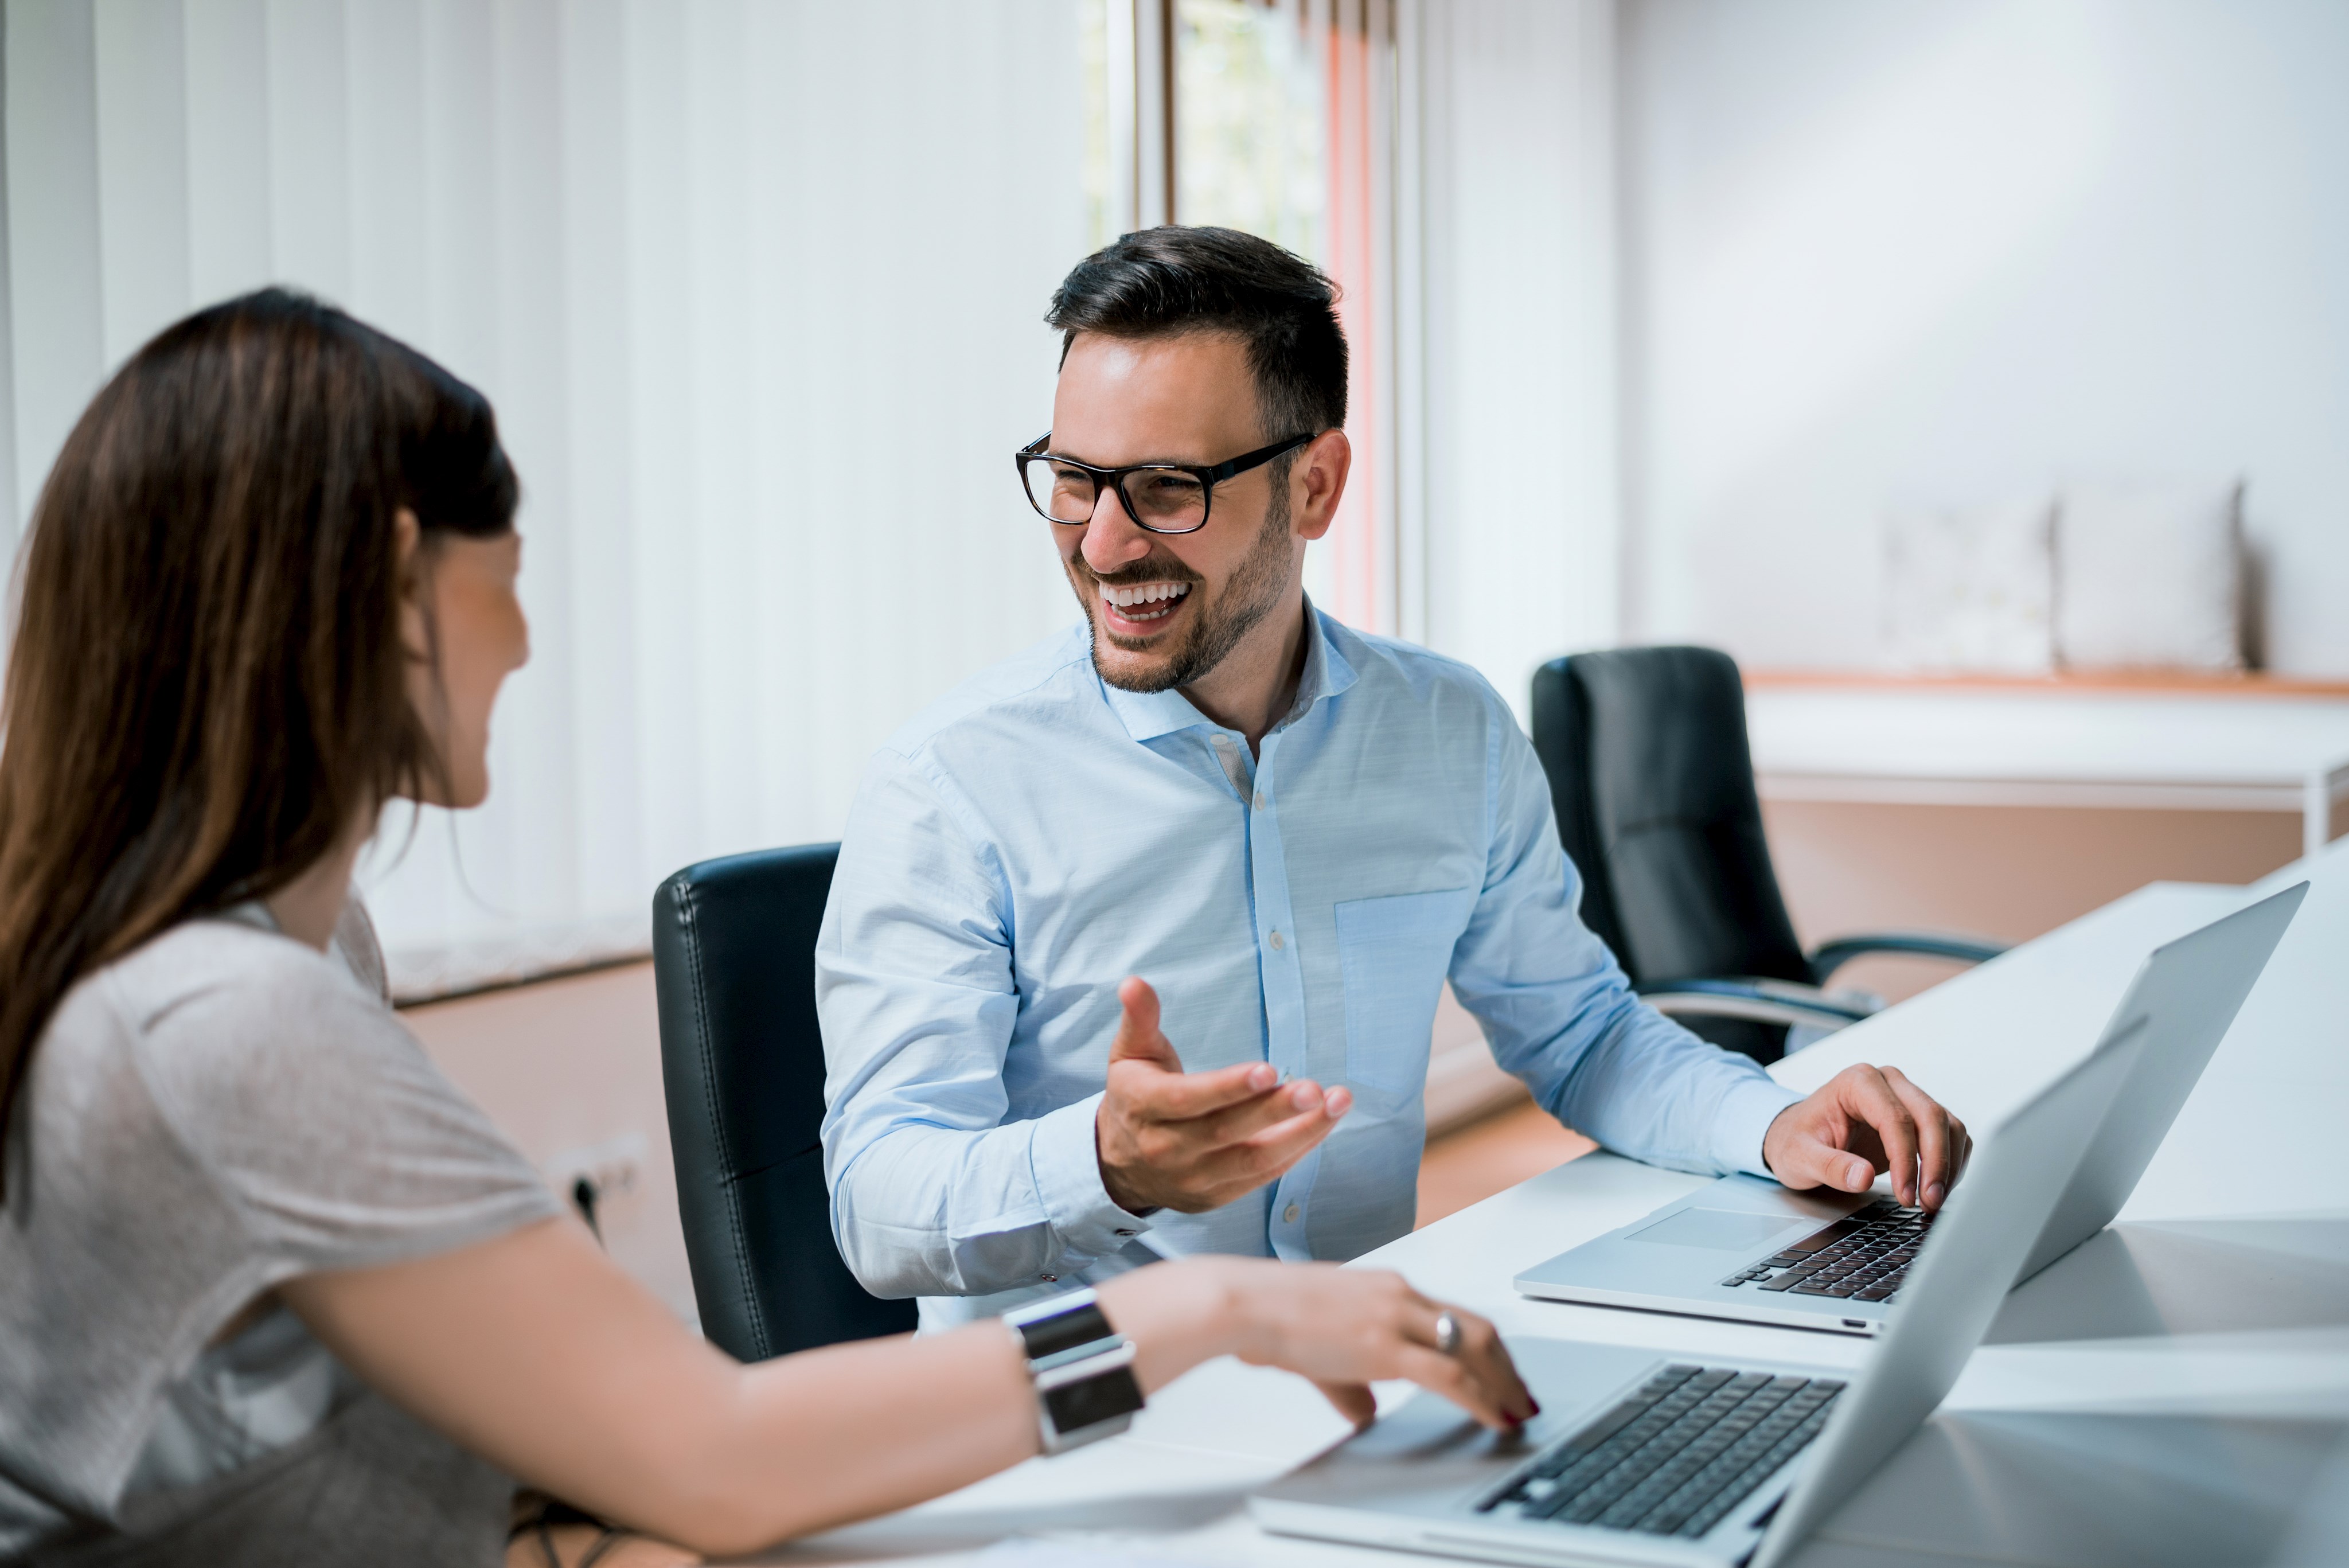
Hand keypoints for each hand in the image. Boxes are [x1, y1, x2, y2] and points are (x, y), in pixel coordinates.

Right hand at [1096, 977, 1349, 1213]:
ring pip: (1253, 1160)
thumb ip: (1140, 1018)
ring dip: (1301, 1134)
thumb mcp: (1130, 1054)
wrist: (1120, 1164)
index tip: (1268, 1070)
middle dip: (1274, 1111)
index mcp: (1144, 1107)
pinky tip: (1323, 1124)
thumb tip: (1134, 982)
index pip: (1188, 1100)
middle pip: (1226, 1132)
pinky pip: (1263, 1176)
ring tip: (1337, 1104)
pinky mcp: (1216, 1197)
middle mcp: (1166, 1149)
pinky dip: (1297, 1151)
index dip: (1229, 1087)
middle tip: (1314, 1090)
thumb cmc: (1137, 1096)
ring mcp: (1193, 1178)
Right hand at [1100, 1258, 1535, 1431]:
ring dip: (1502, 1384)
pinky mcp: (1384, 1345)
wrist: (1246, 1302)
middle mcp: (1400, 1296)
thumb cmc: (1271, 1313)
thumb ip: (1349, 1380)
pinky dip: (1480, 1398)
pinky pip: (1449, 1374)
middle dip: (1506, 1366)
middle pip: (1477, 1327)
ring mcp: (1395, 1317)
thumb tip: (1365, 1410)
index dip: (1487, 1348)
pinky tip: (1492, 1417)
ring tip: (1516, 1412)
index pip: (1455, 1315)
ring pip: (1473, 1347)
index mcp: (1388, 1288)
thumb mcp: (1320, 1346)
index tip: (1502, 1373)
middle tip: (1521, 1397)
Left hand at [1763, 1063, 1970, 1210]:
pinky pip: (1950, 1135)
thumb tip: (1863, 1177)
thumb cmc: (1795, 1141)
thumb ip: (1830, 1166)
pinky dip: (1951, 1162)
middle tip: (1928, 1202)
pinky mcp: (1918, 1117)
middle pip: (1930, 1116)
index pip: (1895, 1118)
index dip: (1906, 1160)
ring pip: (1947, 1125)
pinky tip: (1937, 1188)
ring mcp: (1906, 1097)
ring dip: (1948, 1165)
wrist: (1795, 1136)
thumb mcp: (1799, 1157)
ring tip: (1932, 1202)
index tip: (1905, 1195)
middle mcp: (1887, 1082)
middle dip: (1936, 1163)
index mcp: (1857, 1082)